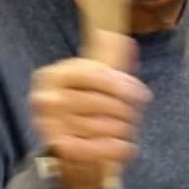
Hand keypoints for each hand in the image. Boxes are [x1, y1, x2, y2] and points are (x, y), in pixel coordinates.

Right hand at [29, 30, 151, 188]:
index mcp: (54, 75)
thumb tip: (125, 40)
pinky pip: (91, 149)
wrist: (59, 134)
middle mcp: (46, 99)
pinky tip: (126, 146)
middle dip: (124, 110)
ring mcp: (48, 125)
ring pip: (100, 126)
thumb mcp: (92, 75)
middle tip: (135, 115)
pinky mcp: (56, 148)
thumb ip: (109, 56)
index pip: (95, 76)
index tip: (142, 95)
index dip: (123, 85)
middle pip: (99, 103)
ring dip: (122, 129)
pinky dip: (113, 148)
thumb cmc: (82, 99)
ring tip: (128, 129)